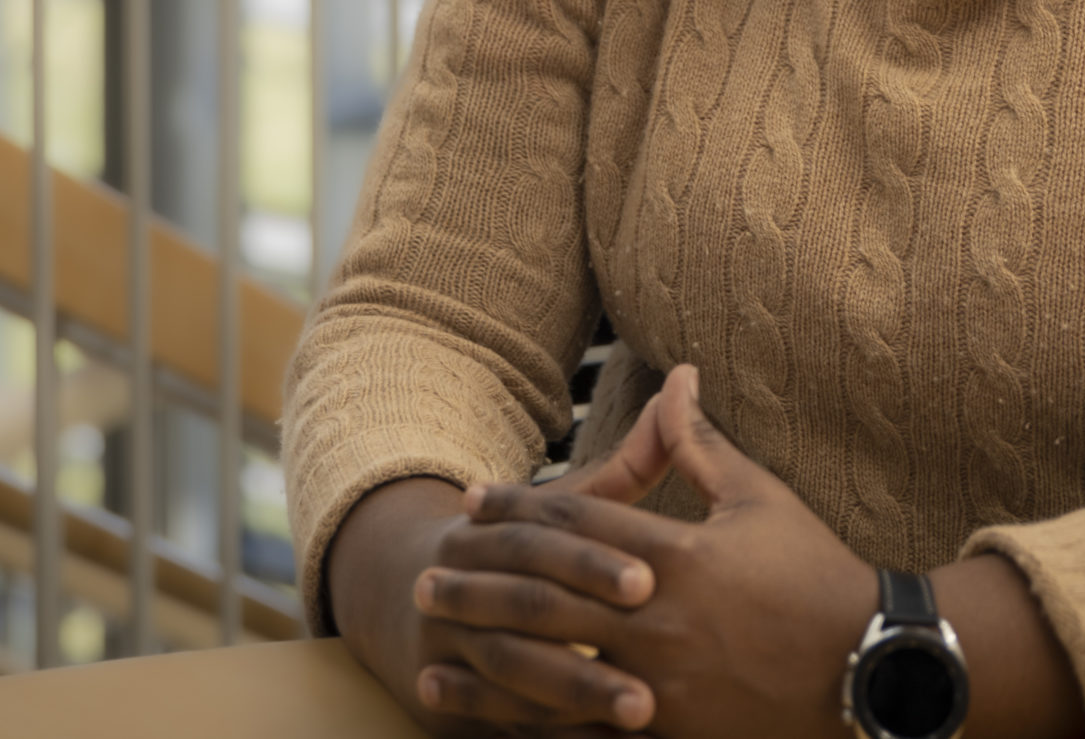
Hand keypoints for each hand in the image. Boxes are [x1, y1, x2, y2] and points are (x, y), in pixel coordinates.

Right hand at [324, 474, 659, 735]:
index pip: (540, 538)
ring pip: (512, 669)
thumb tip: (685, 381)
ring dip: (576, 691)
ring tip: (643, 713)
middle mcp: (454, 583)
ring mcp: (444, 645)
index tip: (651, 578)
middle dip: (589, 628)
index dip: (592, 558)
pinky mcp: (445, 699)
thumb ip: (626, 465)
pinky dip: (551, 734)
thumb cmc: (518, 548)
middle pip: (525, 604)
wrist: (399, 598)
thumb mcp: (559, 503)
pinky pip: (500, 722)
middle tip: (658, 651)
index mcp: (484, 530)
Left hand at [431, 366, 877, 738]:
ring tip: (432, 650)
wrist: (871, 666)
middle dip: (479, 587)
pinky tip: (487, 725)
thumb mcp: (760, 498)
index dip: (516, 511)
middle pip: (545, 599)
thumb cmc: (816, 574)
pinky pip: (585, 737)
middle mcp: (658, 623)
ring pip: (552, 674)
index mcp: (676, 559)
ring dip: (485, 659)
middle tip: (426, 577)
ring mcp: (660, 689)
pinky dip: (529, 730)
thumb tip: (677, 376)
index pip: (576, 527)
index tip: (472, 503)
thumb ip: (702, 444)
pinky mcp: (671, 738)